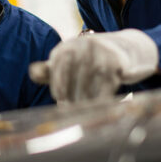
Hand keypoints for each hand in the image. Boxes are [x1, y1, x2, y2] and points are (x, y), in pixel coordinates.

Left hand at [29, 29, 158, 102]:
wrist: (127, 47)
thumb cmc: (91, 58)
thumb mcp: (69, 59)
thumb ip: (50, 69)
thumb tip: (32, 72)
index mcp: (65, 48)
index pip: (57, 77)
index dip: (59, 93)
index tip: (62, 105)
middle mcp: (81, 47)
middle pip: (72, 84)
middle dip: (73, 101)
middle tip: (75, 114)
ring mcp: (99, 54)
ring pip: (88, 89)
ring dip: (86, 105)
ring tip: (86, 114)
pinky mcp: (116, 63)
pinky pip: (105, 89)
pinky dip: (102, 101)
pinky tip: (101, 107)